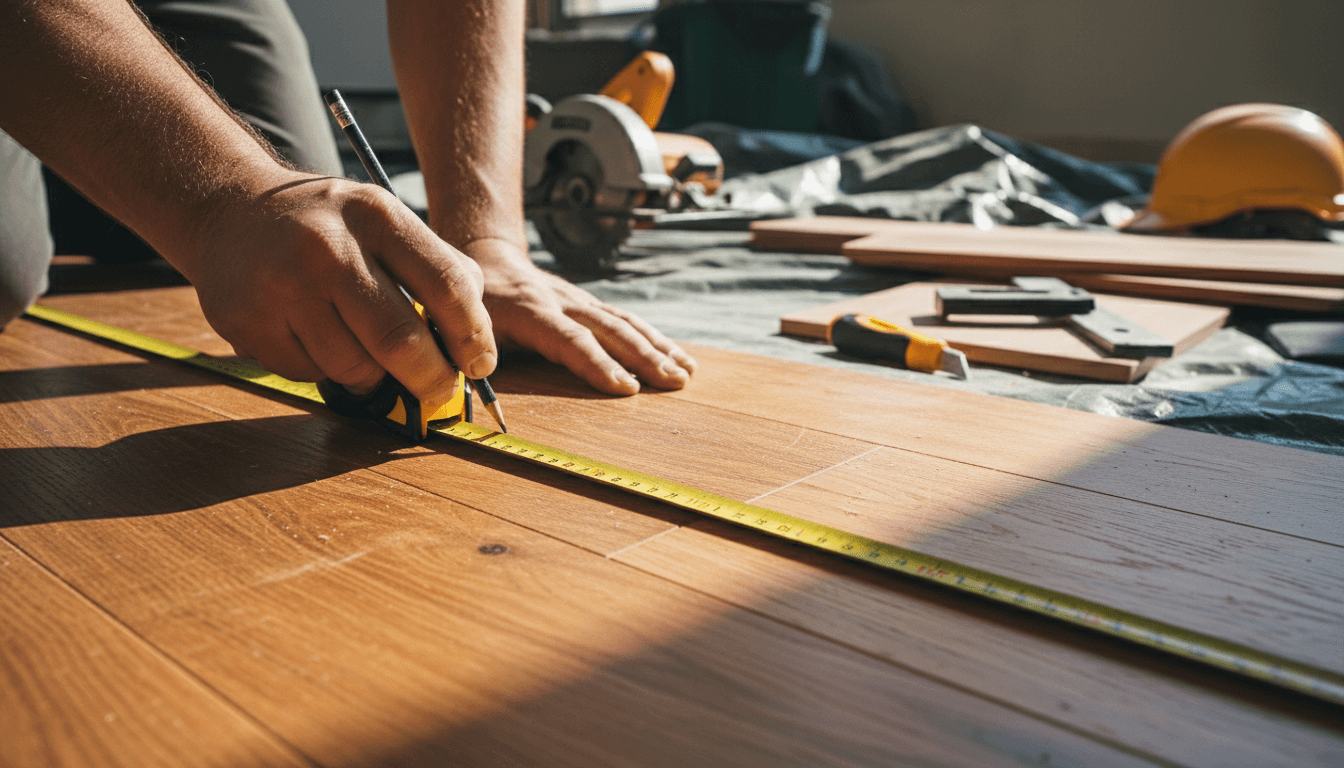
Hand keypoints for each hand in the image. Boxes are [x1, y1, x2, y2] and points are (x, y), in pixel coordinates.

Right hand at [180, 174, 496, 405]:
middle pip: (400, 341)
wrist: (228, 209)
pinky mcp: (246, 320)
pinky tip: (314, 339)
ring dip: (373, 377)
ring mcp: (281, 285)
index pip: (447, 286)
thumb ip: (436, 270)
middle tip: (437, 389)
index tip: (479, 364)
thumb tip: (475, 347)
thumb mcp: (384, 221)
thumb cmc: (328, 227)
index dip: (472, 336)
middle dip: (430, 379)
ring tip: (367, 354)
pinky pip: (310, 375)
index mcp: (376, 216)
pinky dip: (325, 372)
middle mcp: (327, 247)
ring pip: (354, 368)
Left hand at [463, 238, 695, 394]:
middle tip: (673, 384)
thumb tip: (476, 387)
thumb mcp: (456, 323)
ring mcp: (580, 301)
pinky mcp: (590, 305)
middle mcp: (561, 302)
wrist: (487, 256)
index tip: (625, 389)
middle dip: (645, 357)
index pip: (569, 339)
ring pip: (625, 323)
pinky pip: (627, 321)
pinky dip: (656, 340)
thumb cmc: (470, 301)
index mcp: (528, 311)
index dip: (597, 363)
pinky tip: (680, 357)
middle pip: (610, 329)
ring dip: (659, 348)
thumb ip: (467, 353)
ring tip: (686, 373)